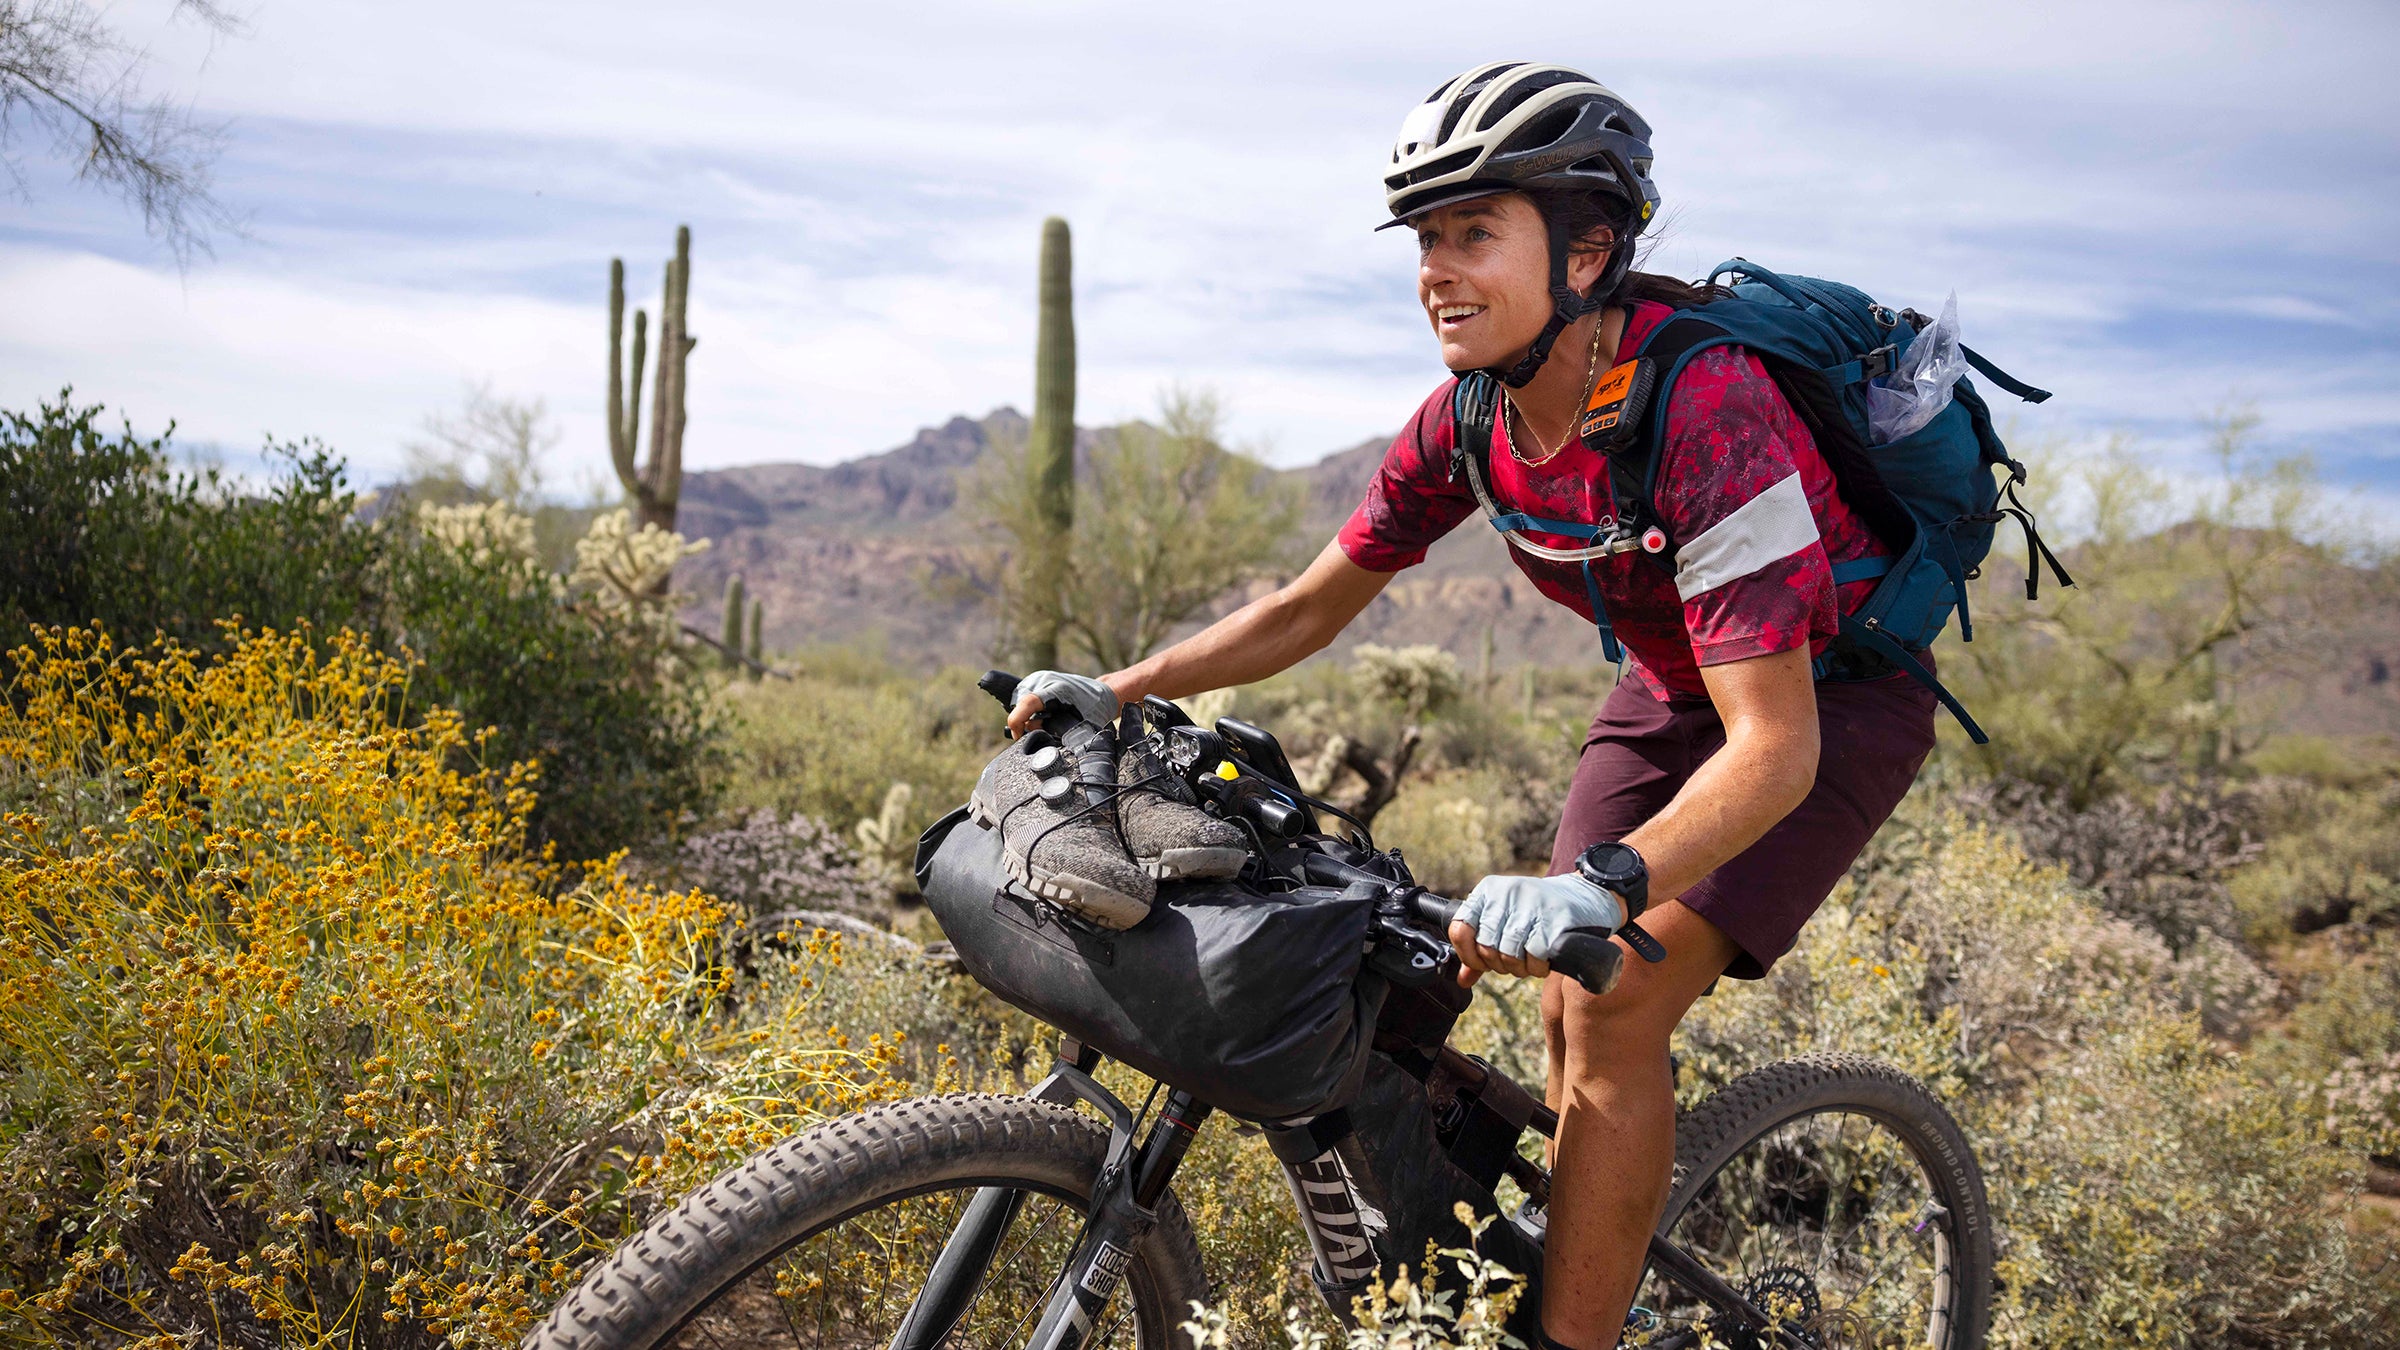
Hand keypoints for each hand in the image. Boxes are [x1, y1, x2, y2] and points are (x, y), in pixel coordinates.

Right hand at [1006, 670, 1122, 736]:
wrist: (1103, 693)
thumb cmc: (1096, 711)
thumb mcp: (1082, 727)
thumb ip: (1059, 735)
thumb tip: (1038, 743)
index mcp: (1058, 690)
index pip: (1029, 702)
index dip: (1017, 720)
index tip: (1017, 735)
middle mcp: (1046, 679)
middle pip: (1021, 705)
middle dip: (1024, 722)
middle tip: (1041, 732)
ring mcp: (1040, 677)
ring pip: (1020, 702)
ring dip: (1026, 716)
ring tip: (1045, 722)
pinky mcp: (1037, 679)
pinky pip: (1024, 698)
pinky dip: (1028, 710)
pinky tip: (1043, 714)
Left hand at [1447, 871, 1627, 986]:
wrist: (1587, 895)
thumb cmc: (1542, 911)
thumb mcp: (1507, 921)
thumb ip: (1480, 949)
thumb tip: (1461, 980)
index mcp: (1488, 891)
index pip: (1460, 929)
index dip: (1469, 955)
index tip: (1483, 964)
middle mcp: (1505, 894)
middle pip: (1486, 947)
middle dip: (1500, 965)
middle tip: (1516, 963)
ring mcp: (1530, 905)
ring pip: (1509, 954)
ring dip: (1520, 968)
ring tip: (1531, 962)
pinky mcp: (1553, 919)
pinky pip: (1534, 955)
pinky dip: (1538, 967)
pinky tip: (1544, 962)